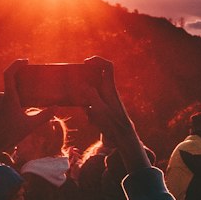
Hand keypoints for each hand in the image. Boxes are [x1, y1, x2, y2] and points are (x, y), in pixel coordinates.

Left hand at [0, 61, 53, 170]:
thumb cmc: (9, 135)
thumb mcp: (30, 126)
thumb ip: (44, 116)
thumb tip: (57, 108)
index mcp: (9, 97)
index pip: (9, 73)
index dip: (16, 64)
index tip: (25, 62)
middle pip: (11, 91)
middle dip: (18, 98)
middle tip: (24, 109)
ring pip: (3, 99)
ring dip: (9, 105)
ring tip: (13, 120)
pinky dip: (1, 109)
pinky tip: (4, 121)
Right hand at [82, 57, 150, 172]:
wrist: (123, 138)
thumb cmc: (114, 123)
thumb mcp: (100, 109)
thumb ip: (91, 95)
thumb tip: (83, 84)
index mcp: (109, 88)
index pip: (107, 66)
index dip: (97, 61)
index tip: (86, 63)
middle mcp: (108, 92)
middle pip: (96, 78)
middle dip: (85, 82)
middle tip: (77, 86)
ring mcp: (106, 100)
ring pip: (92, 93)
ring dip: (86, 100)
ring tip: (86, 110)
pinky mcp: (104, 110)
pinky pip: (92, 105)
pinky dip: (88, 110)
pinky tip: (91, 121)